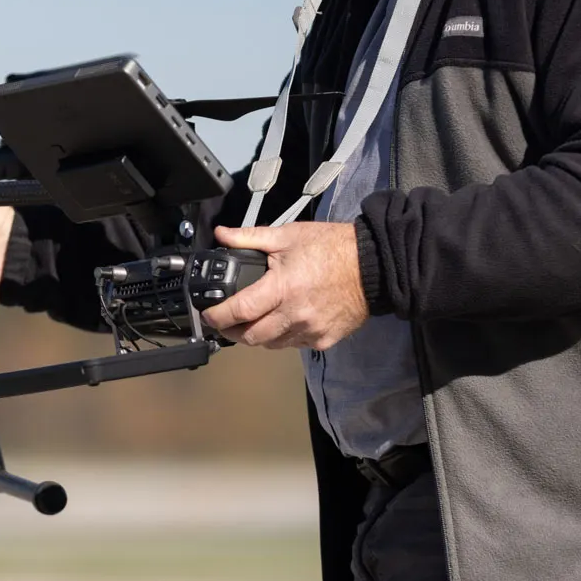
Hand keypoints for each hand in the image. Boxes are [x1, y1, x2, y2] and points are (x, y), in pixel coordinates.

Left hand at [201, 222, 370, 350]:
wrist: (373, 266)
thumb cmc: (332, 247)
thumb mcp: (288, 236)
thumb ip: (250, 237)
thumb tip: (222, 234)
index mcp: (283, 288)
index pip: (240, 310)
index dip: (217, 316)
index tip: (208, 315)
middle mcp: (295, 315)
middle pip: (251, 337)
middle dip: (232, 332)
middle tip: (225, 322)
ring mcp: (310, 331)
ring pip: (272, 344)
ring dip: (257, 336)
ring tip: (253, 321)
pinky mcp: (324, 340)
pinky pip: (294, 345)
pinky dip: (283, 337)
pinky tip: (283, 321)